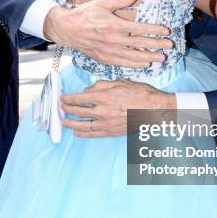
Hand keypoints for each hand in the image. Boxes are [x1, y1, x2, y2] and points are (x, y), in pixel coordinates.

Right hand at [44, 0, 172, 66]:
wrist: (66, 29)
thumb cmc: (84, 14)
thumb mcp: (102, 2)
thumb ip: (121, 0)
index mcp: (114, 25)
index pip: (140, 28)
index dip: (155, 30)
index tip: (166, 31)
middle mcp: (113, 40)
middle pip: (140, 43)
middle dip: (157, 45)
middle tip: (170, 45)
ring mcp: (109, 51)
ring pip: (134, 56)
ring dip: (149, 57)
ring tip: (162, 58)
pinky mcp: (104, 59)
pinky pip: (123, 63)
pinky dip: (135, 65)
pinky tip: (145, 64)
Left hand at [61, 80, 175, 136]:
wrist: (156, 110)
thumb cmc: (142, 94)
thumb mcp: (121, 82)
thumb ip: (102, 85)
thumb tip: (89, 89)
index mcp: (104, 97)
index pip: (79, 98)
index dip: (68, 98)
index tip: (63, 98)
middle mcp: (103, 111)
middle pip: (78, 111)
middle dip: (66, 109)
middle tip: (61, 107)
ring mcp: (107, 124)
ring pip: (83, 125)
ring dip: (70, 123)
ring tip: (63, 121)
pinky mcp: (112, 132)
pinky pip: (93, 134)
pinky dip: (83, 133)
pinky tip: (77, 132)